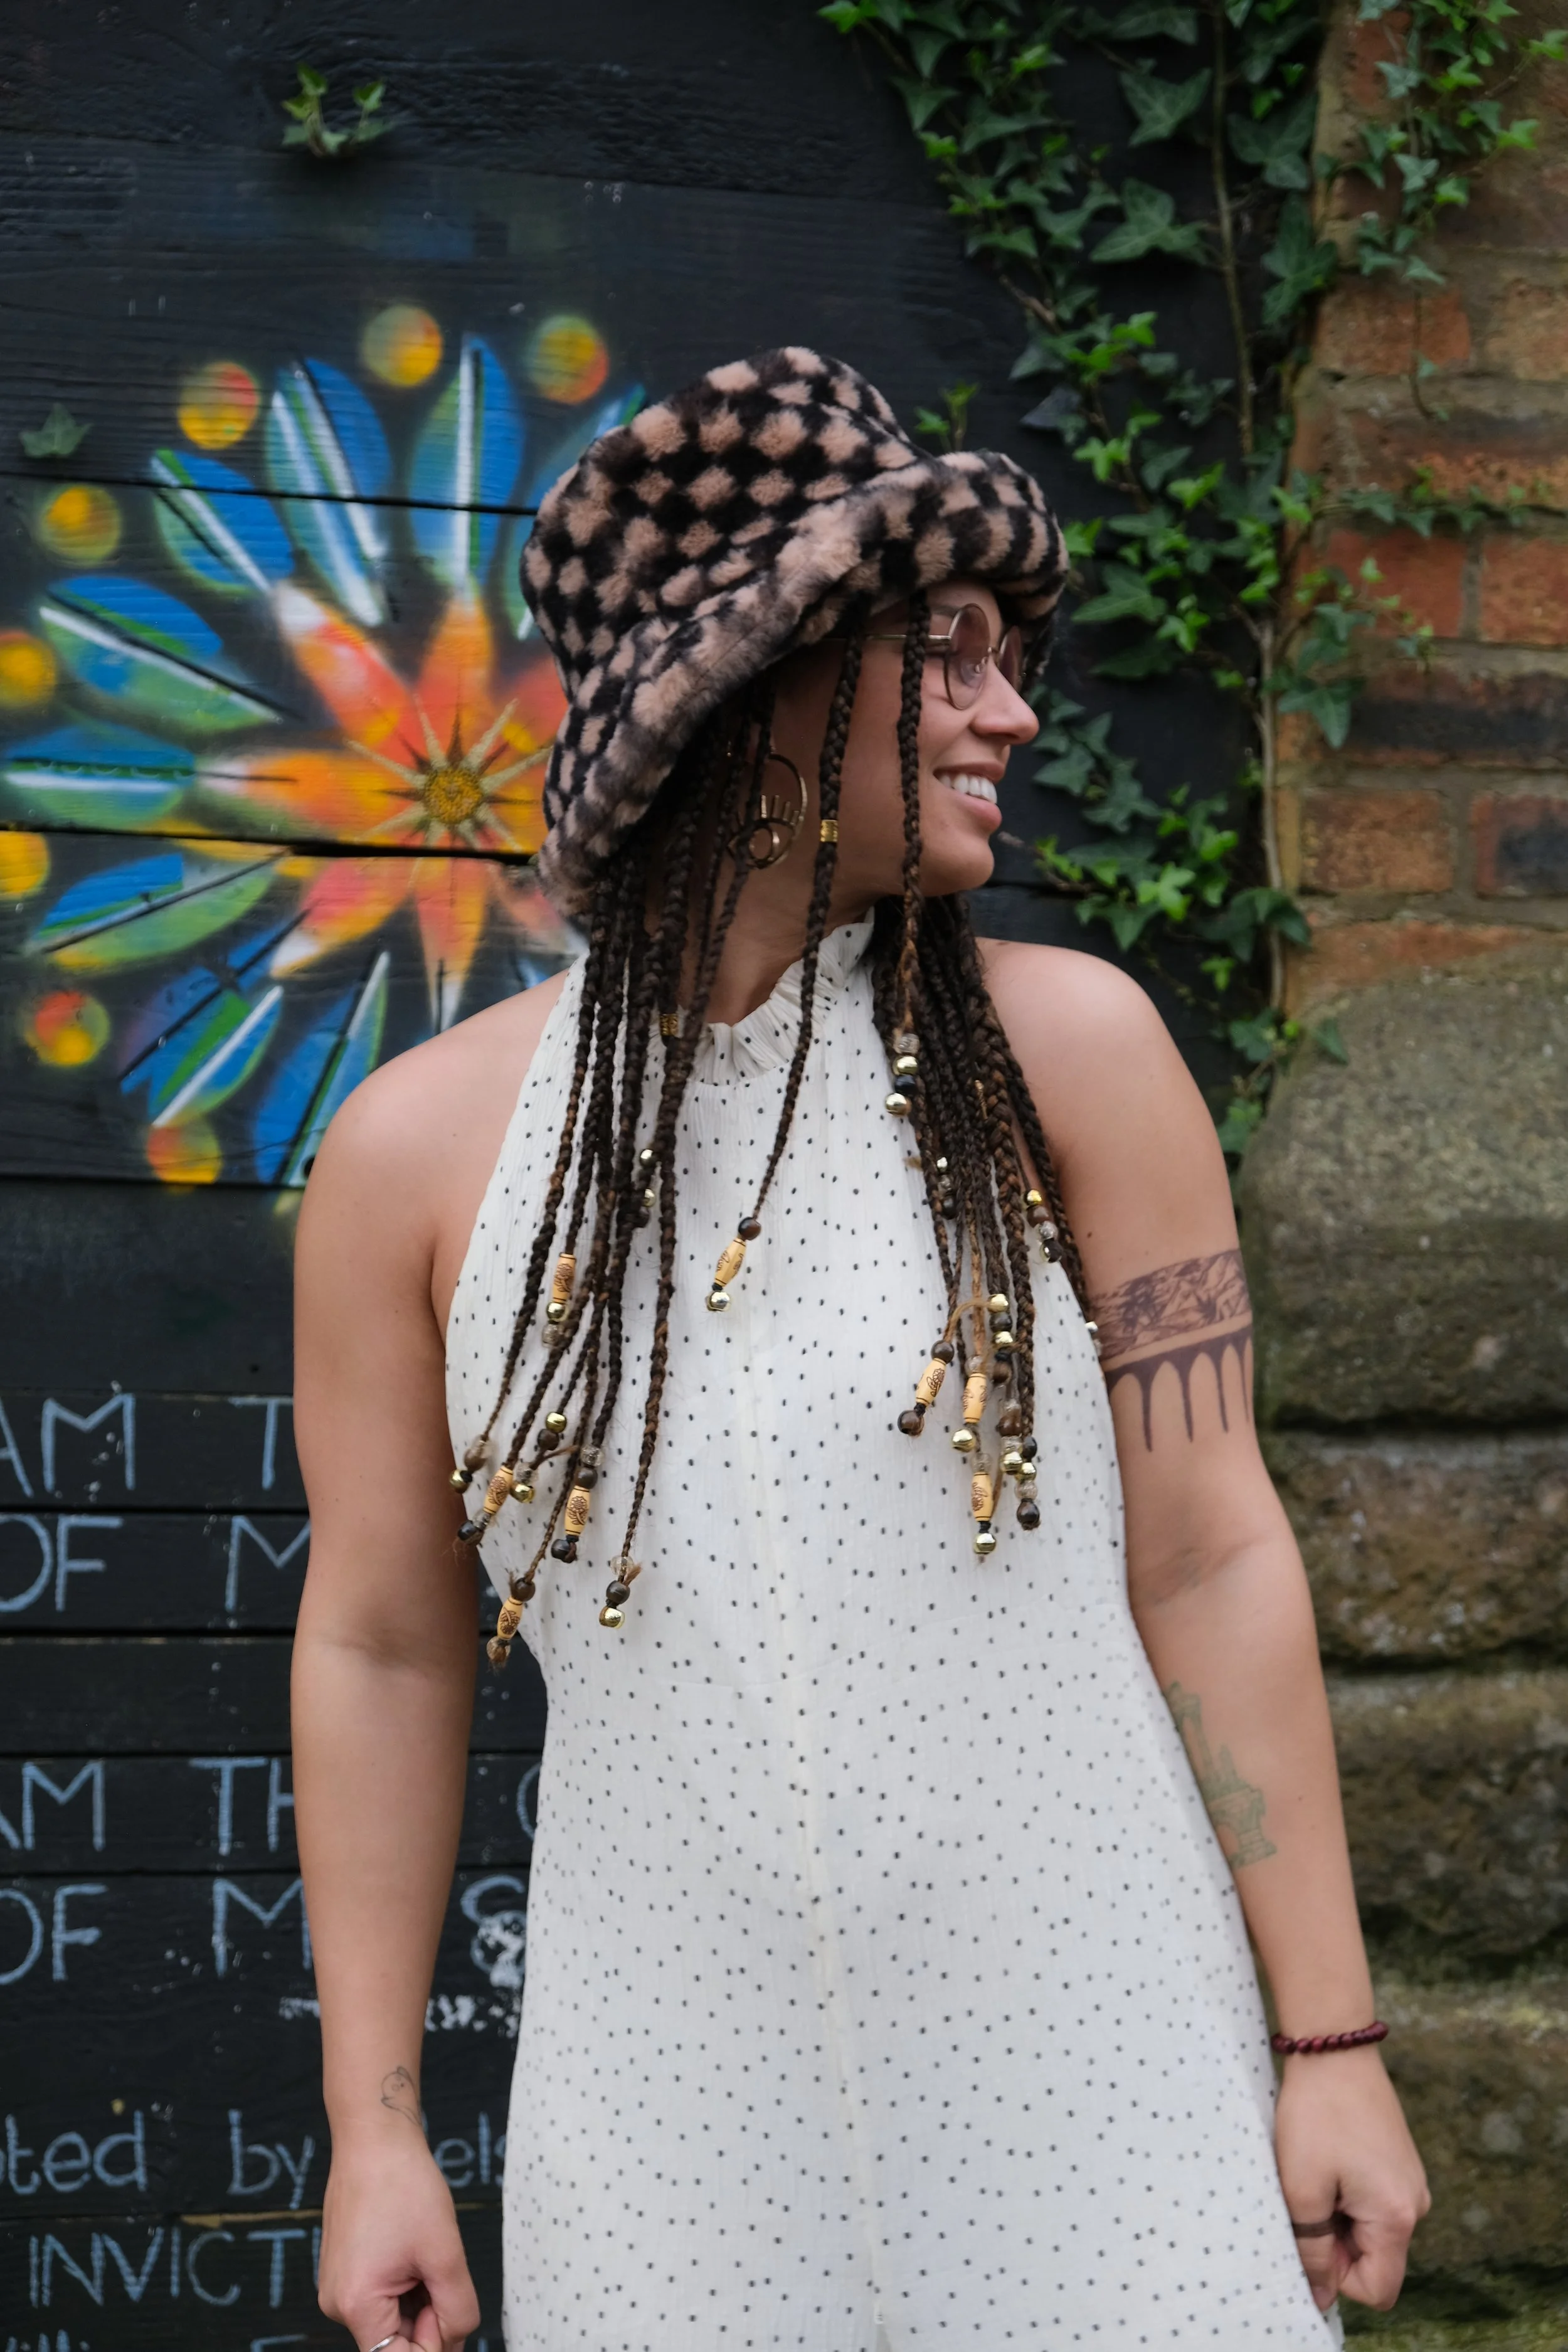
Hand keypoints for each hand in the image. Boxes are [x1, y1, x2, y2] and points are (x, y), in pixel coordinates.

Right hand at [318, 2130, 480, 2351]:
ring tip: (425, 2251)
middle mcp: (338, 2303)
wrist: (374, 2138)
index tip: (450, 2308)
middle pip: (395, 2342)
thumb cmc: (404, 2185)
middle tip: (441, 2270)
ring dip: (420, 2299)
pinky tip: (412, 2249)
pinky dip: (406, 2285)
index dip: (434, 2343)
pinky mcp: (345, 2272)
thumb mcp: (445, 2253)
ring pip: (392, 2319)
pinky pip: (381, 2298)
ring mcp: (338, 2287)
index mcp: (356, 2304)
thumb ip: (456, 2310)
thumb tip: (453, 2343)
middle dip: (429, 2318)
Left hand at [1274, 2046, 1429, 2311]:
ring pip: (1370, 2229)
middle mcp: (1416, 2204)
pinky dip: (1345, 2192)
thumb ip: (1313, 2250)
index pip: (1377, 2289)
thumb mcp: (1302, 2189)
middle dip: (1335, 2241)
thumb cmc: (1316, 2115)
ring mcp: (1410, 2181)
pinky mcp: (1399, 2163)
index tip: (1310, 2231)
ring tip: (1315, 2170)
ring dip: (1336, 2214)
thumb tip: (1321, 2297)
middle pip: (1374, 2259)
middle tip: (1307, 2194)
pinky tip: (1326, 2157)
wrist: (1334, 2046)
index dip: (1336, 2276)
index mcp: (1398, 2217)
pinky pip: (1373, 2202)